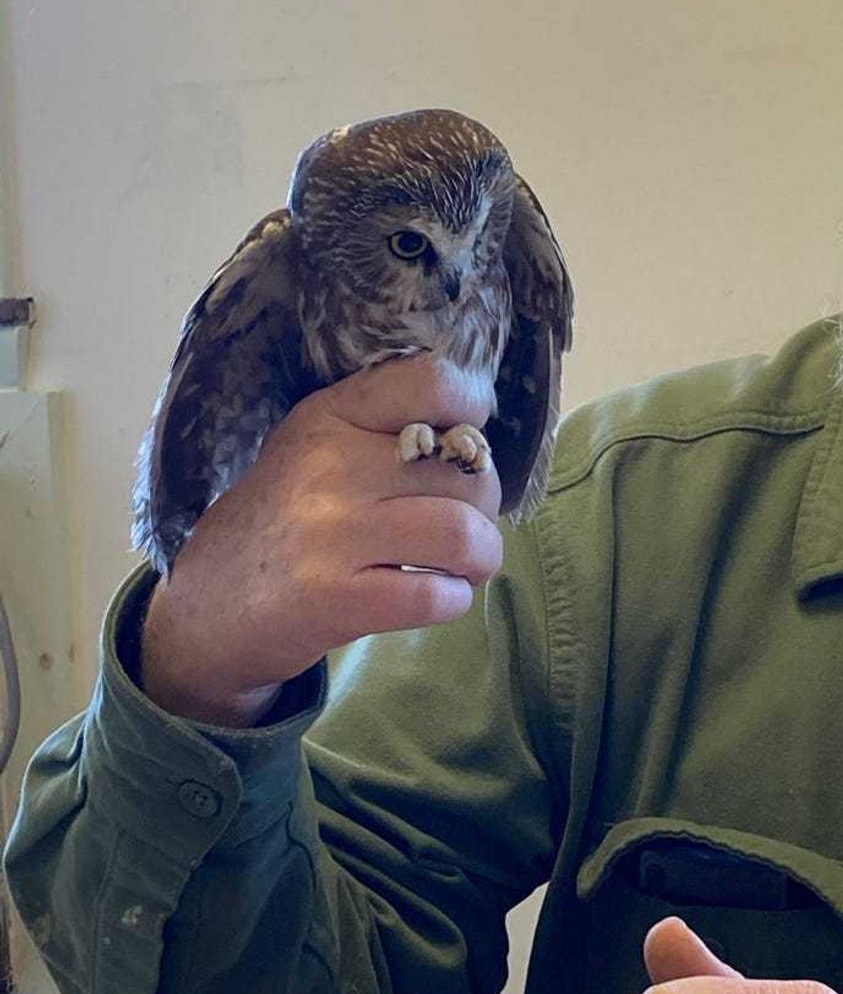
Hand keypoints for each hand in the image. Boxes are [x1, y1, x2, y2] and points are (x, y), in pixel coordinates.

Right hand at [141, 354, 501, 724]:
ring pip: (464, 534)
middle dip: (483, 509)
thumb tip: (476, 439)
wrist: (207, 609)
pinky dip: (453, 601)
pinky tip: (432, 598)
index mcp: (330, 415)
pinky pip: (437, 596)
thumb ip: (382, 433)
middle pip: (467, 472)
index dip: (471, 417)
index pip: (434, 384)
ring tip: (459, 567)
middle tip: (460, 530)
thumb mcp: (312, 452)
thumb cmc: (280, 526)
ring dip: (481, 558)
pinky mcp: (334, 600)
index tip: (461, 452)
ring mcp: (331, 534)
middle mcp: (330, 465)